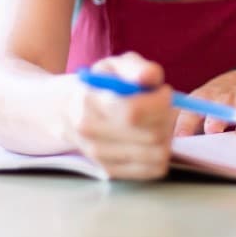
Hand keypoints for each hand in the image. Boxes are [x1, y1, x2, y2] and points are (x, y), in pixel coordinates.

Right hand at [66, 52, 173, 179]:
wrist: (67, 110)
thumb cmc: (101, 84)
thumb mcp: (116, 65)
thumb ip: (136, 67)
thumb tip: (151, 76)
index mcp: (90, 101)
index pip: (135, 112)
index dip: (160, 102)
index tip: (163, 91)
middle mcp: (90, 131)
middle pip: (151, 135)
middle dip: (168, 118)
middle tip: (165, 107)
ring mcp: (98, 154)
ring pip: (155, 154)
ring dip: (168, 137)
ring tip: (159, 121)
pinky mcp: (108, 171)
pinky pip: (151, 169)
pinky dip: (162, 154)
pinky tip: (153, 138)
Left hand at [175, 68, 235, 142]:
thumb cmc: (215, 102)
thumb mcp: (199, 105)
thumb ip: (187, 123)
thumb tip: (166, 146)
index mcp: (204, 99)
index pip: (192, 111)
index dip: (185, 124)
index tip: (179, 138)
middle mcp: (226, 99)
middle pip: (220, 109)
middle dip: (216, 119)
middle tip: (212, 130)